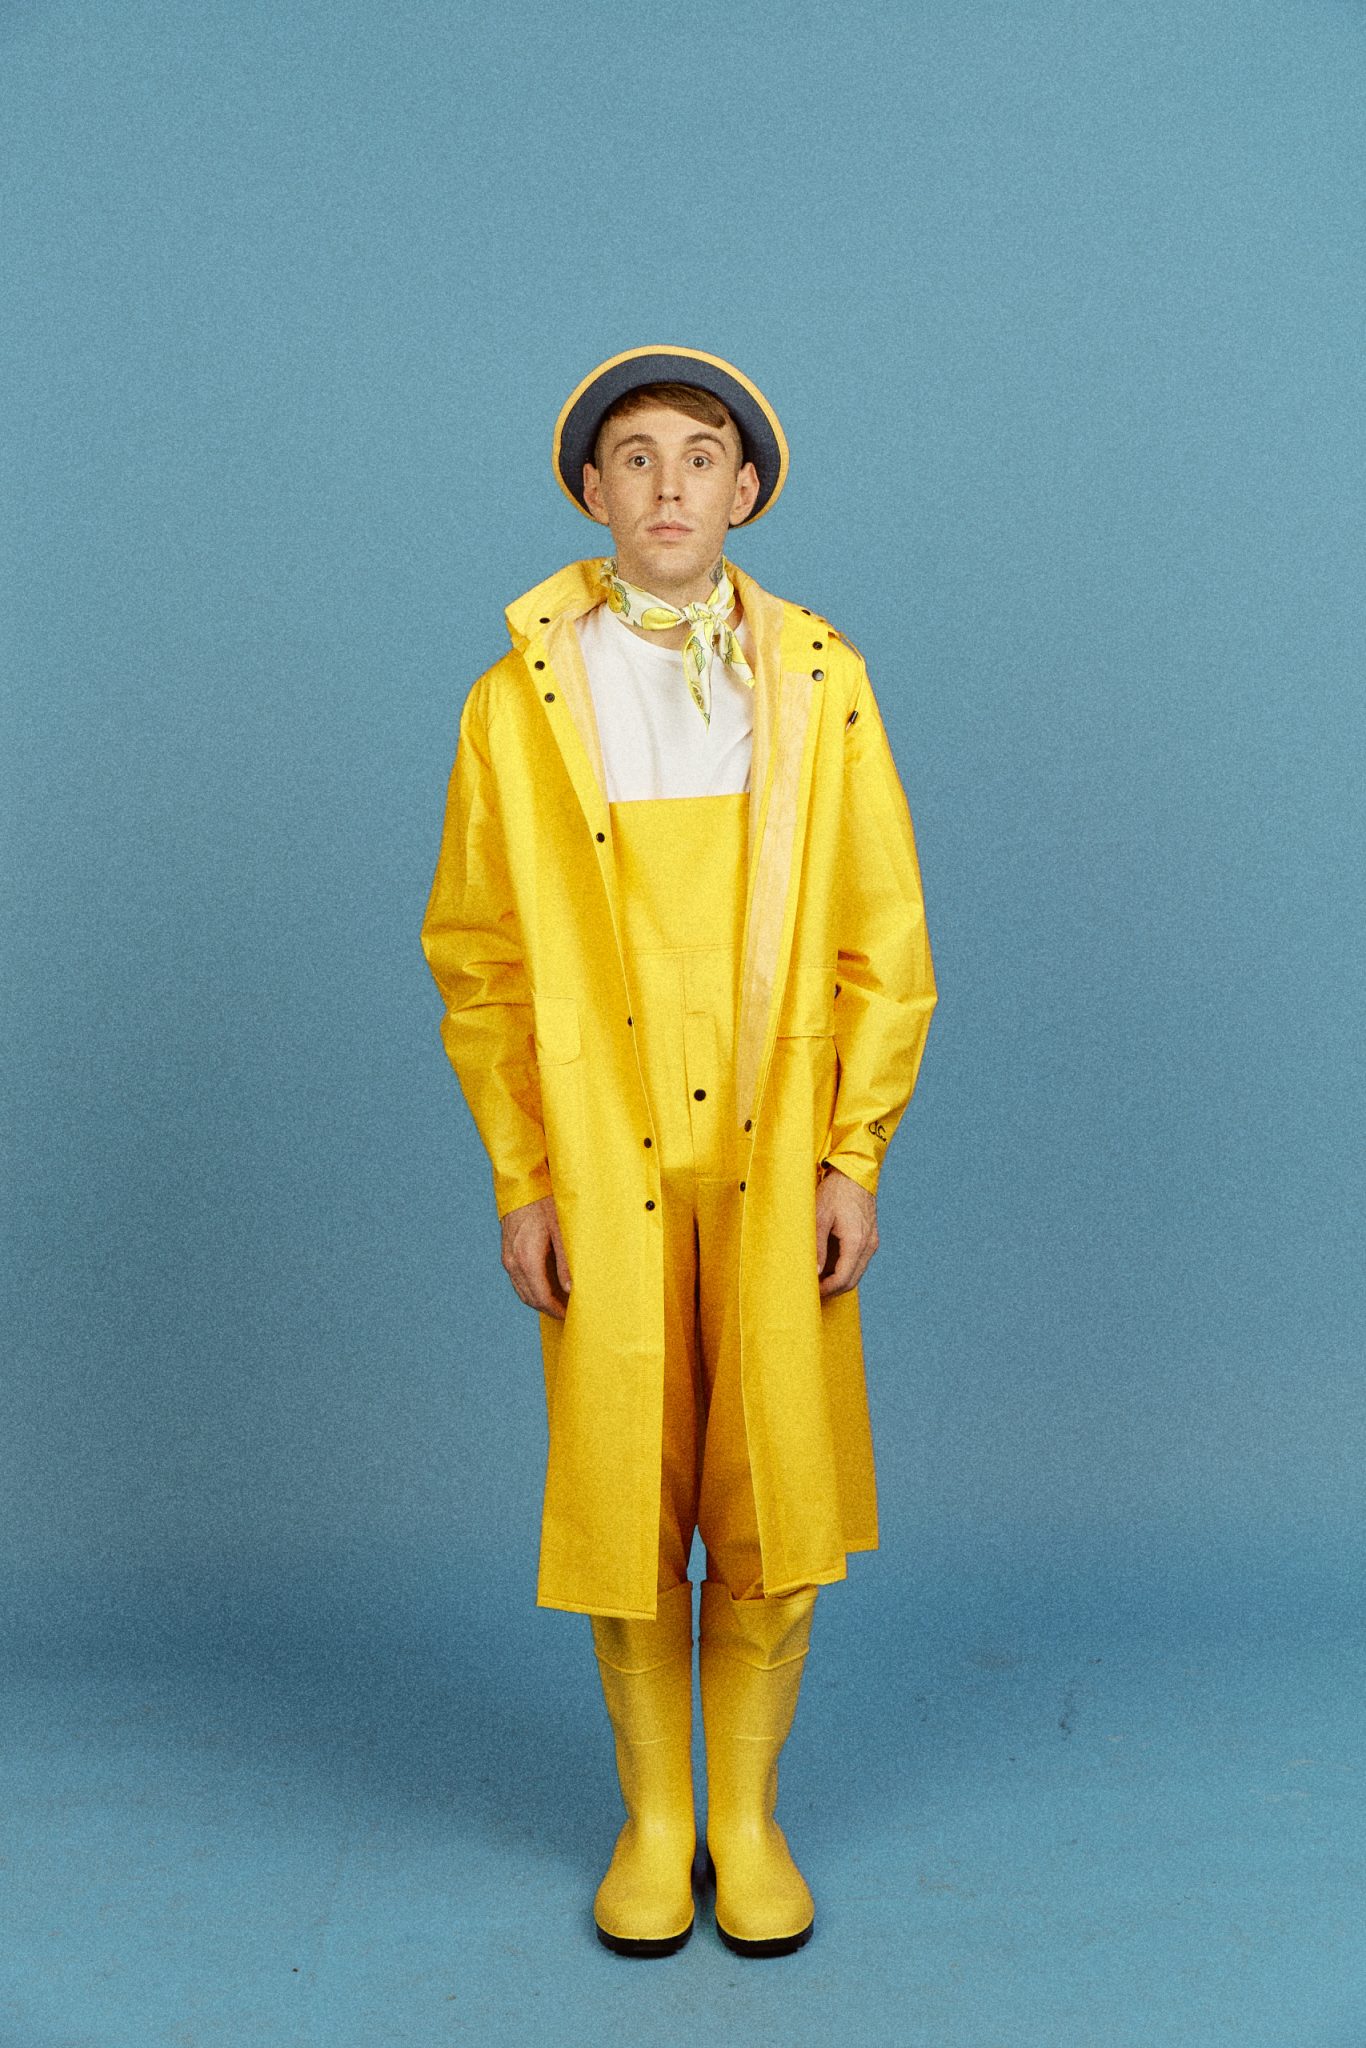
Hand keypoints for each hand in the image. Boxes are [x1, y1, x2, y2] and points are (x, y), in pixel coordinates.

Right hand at [501, 1194, 571, 1319]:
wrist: (522, 1182)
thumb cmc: (545, 1201)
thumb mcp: (562, 1230)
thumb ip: (566, 1261)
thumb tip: (571, 1289)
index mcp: (527, 1259)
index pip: (541, 1298)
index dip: (556, 1310)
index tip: (571, 1316)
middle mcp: (513, 1262)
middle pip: (530, 1298)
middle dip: (549, 1309)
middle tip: (569, 1312)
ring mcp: (507, 1257)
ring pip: (522, 1291)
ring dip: (540, 1300)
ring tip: (560, 1302)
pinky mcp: (507, 1252)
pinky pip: (518, 1279)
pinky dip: (532, 1288)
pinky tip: (547, 1286)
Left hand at [815, 1165, 878, 1298]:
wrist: (854, 1173)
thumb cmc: (834, 1192)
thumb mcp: (819, 1218)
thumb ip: (818, 1248)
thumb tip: (816, 1273)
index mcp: (855, 1242)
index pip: (843, 1279)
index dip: (827, 1290)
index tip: (812, 1292)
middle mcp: (868, 1245)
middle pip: (852, 1280)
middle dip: (833, 1289)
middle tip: (814, 1290)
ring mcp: (872, 1241)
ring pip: (857, 1272)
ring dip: (840, 1280)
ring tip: (819, 1278)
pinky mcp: (871, 1237)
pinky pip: (860, 1261)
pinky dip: (846, 1268)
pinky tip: (830, 1264)